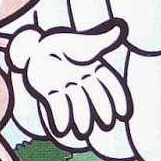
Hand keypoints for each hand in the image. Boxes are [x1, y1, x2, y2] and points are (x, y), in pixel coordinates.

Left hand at [4, 22, 130, 138]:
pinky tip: (62, 129)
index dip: (117, 98)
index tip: (124, 114)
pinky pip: (57, 105)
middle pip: (94, 97)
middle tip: (106, 125)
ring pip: (77, 103)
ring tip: (84, 132)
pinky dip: (60, 116)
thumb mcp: (84, 41)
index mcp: (93, 68)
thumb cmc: (64, 44)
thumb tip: (120, 28)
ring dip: (81, 118)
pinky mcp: (50, 93)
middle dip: (100, 111)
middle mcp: (82, 80)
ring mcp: (67, 87)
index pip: (109, 83)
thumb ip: (102, 39)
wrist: (36, 47)